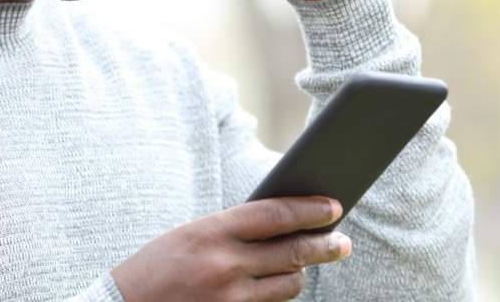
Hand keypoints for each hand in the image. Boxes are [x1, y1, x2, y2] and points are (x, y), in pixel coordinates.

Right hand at [110, 197, 351, 301]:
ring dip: (299, 273)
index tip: (333, 206)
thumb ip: (233, 231)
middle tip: (343, 241)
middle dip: (325, 245)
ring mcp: (229, 300)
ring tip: (304, 264)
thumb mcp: (191, 236)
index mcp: (213, 232)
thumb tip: (281, 225)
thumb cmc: (156, 269)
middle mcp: (225, 266)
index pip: (275, 214)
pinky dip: (276, 297)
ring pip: (288, 285)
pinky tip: (277, 286)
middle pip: (293, 252)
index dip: (310, 209)